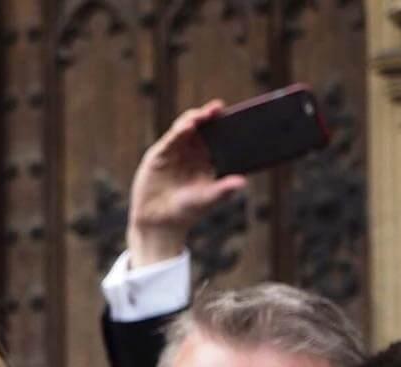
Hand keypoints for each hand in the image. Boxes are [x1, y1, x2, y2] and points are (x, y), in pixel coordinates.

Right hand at [126, 99, 249, 267]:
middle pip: (203, 126)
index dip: (226, 123)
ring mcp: (175, 151)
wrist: (158, 223)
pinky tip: (187, 126)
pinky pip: (171, 138)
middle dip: (210, 115)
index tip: (237, 115)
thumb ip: (223, 190)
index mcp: (208, 158)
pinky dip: (179, 131)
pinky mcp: (159, 155)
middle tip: (218, 108)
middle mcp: (193, 151)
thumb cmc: (187, 212)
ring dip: (194, 118)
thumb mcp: (207, 200)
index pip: (219, 135)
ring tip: (203, 116)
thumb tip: (242, 182)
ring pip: (186, 127)